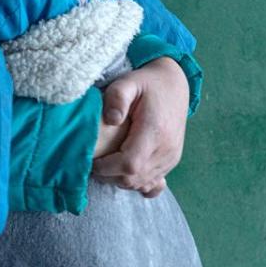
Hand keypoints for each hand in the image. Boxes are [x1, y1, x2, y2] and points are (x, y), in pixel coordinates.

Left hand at [91, 58, 188, 195]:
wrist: (174, 85)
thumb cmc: (146, 84)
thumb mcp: (128, 82)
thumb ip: (116, 97)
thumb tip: (111, 120)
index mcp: (154, 130)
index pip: (129, 164)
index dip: (107, 168)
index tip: (92, 161)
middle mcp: (166, 148)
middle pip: (134, 178)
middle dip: (110, 176)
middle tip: (95, 164)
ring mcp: (171, 156)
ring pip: (143, 183)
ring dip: (121, 180)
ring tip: (106, 166)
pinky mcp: (172, 160)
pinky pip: (155, 183)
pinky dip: (138, 183)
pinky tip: (127, 174)